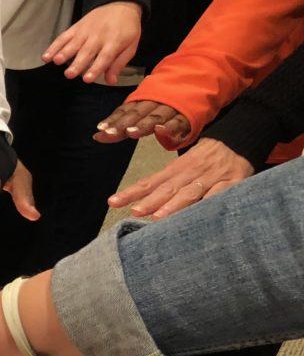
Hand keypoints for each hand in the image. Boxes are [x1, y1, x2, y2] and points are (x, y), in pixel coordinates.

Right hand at [43, 1, 141, 84]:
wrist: (120, 4)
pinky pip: (63, 37)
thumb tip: (110, 81)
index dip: (96, 68)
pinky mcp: (76, 27)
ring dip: (64, 52)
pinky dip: (54, 46)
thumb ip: (119, 63)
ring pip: (73, 43)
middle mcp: (99, 36)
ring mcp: (85, 31)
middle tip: (69, 74)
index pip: (104, 57)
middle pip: (86, 51)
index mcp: (114, 42)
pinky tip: (46, 56)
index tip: (87, 79)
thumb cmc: (126, 29)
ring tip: (57, 61)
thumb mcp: (131, 46)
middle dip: (77, 63)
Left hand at [94, 100, 189, 143]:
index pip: (125, 111)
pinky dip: (169, 126)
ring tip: (131, 133)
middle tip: (110, 132)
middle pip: (136, 114)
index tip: (100, 130)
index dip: (112, 121)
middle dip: (122, 124)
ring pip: (155, 116)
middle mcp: (154, 102)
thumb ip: (124, 121)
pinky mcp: (187, 115)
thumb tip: (98, 135)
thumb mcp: (145, 106)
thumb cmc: (166, 98)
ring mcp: (171, 107)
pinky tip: (160, 130)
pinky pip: (178, 121)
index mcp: (143, 100)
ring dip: (143, 125)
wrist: (199, 77)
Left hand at [107, 137, 253, 218]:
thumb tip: (141, 192)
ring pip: (190, 192)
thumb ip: (166, 178)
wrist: (242, 138)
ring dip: (174, 205)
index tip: (113, 202)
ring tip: (158, 217)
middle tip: (135, 212)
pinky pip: (219, 194)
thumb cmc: (207, 156)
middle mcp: (191, 172)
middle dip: (150, 201)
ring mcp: (211, 177)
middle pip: (167, 188)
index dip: (132, 192)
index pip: (151, 181)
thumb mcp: (185, 163)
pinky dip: (209, 203)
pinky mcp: (232, 183)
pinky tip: (197, 214)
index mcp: (177, 168)